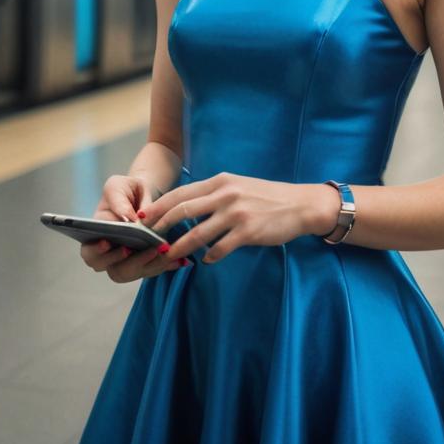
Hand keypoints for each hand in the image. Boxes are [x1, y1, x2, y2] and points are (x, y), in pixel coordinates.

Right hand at [79, 174, 187, 281]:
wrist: (144, 192)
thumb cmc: (126, 189)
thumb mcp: (118, 186)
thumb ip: (119, 201)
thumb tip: (127, 219)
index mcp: (98, 235)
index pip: (90, 252)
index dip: (97, 253)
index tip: (108, 242)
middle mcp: (111, 252)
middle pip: (113, 270)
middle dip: (127, 263)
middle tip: (138, 249)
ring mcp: (129, 259)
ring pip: (135, 273)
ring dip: (149, 265)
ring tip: (162, 250)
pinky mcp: (145, 260)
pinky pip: (153, 269)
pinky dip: (165, 265)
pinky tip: (179, 259)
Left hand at [139, 172, 327, 264]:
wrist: (300, 204)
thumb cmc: (267, 197)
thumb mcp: (238, 186)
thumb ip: (214, 194)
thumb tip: (187, 207)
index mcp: (221, 181)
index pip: (181, 193)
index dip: (159, 207)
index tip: (143, 219)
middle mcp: (225, 194)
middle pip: (183, 210)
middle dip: (161, 226)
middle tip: (148, 240)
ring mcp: (236, 213)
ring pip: (197, 233)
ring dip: (180, 246)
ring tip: (169, 256)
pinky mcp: (248, 231)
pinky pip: (220, 248)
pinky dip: (210, 257)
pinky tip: (207, 261)